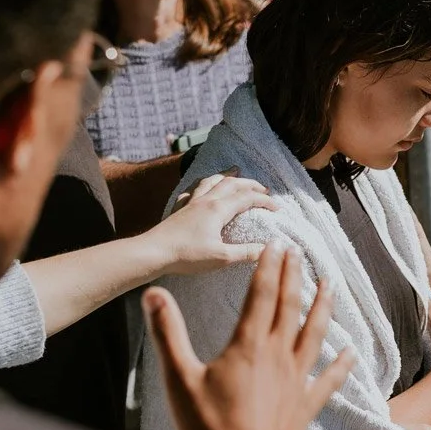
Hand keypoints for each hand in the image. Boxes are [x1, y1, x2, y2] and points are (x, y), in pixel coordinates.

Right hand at [145, 246, 355, 429]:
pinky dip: (342, 365)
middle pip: (290, 307)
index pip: (261, 295)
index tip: (274, 243)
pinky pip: (329, 380)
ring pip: (315, 334)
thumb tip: (153, 294)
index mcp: (247, 347)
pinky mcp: (305, 407)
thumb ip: (168, 333)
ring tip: (331, 283)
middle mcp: (277, 358)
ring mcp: (296, 382)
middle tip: (299, 251)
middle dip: (294, 275)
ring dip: (323, 306)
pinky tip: (353, 353)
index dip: (268, 267)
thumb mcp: (178, 380)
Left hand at [151, 171, 276, 274]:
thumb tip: (267, 249)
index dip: (264, 200)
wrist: (154, 252)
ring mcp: (191, 202)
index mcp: (218, 210)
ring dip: (226, 175)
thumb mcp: (221, 258)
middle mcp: (206, 201)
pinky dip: (202, 184)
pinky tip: (201, 188)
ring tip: (235, 171)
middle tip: (263, 187)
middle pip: (232, 183)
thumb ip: (246, 253)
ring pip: (211, 180)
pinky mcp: (179, 209)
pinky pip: (192, 190)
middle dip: (250, 183)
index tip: (277, 208)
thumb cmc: (187, 256)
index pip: (247, 198)